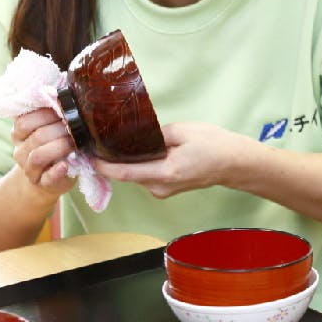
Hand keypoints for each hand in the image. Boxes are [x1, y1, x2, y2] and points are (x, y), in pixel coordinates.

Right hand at [11, 108, 76, 196]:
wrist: (47, 179)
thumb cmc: (53, 144)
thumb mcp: (48, 126)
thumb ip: (50, 111)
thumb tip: (59, 90)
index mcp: (19, 133)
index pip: (24, 121)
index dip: (45, 114)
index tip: (64, 110)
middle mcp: (21, 150)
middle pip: (36, 136)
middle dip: (58, 129)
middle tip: (75, 126)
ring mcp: (29, 168)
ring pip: (38, 156)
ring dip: (59, 147)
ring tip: (74, 143)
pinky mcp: (42, 183)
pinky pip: (47, 178)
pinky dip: (56, 172)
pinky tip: (65, 165)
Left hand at [92, 121, 259, 197]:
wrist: (235, 163)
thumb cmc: (214, 145)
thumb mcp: (183, 131)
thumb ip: (155, 134)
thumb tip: (134, 135)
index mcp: (164, 173)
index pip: (124, 173)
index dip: (102, 165)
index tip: (86, 155)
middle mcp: (160, 188)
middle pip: (127, 173)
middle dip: (113, 159)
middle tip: (99, 140)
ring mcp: (163, 191)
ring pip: (137, 174)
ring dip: (128, 161)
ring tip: (120, 141)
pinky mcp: (167, 188)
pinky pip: (147, 175)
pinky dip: (141, 164)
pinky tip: (142, 149)